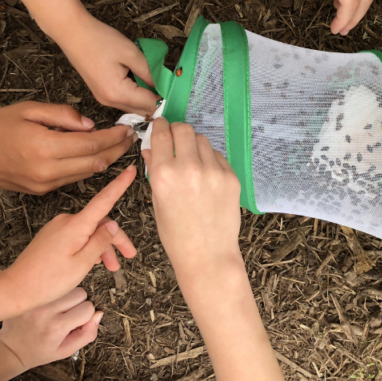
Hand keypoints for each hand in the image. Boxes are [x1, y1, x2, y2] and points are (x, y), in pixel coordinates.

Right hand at [0, 101, 136, 194]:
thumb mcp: (28, 109)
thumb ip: (63, 115)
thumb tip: (90, 124)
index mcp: (45, 146)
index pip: (92, 143)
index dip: (114, 137)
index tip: (127, 128)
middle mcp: (48, 170)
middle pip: (95, 162)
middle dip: (117, 150)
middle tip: (131, 138)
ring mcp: (46, 184)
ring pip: (87, 173)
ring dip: (106, 160)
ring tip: (119, 145)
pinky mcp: (43, 191)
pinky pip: (73, 178)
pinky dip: (88, 166)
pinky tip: (96, 154)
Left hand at [0, 287, 101, 369]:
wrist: (10, 347)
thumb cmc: (41, 350)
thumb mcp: (67, 350)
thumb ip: (87, 334)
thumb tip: (99, 313)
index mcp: (56, 328)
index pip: (88, 309)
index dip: (86, 316)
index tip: (75, 324)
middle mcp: (46, 311)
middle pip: (81, 293)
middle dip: (78, 303)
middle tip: (67, 314)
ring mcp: (37, 300)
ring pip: (68, 285)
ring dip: (68, 295)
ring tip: (58, 308)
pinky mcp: (29, 293)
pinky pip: (53, 283)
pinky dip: (56, 290)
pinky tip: (49, 302)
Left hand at [3, 166, 137, 307]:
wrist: (16, 289)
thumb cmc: (48, 280)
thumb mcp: (82, 263)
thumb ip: (100, 241)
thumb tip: (112, 224)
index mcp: (75, 225)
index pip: (104, 200)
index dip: (120, 184)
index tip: (132, 169)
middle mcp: (66, 220)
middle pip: (99, 222)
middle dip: (115, 239)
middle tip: (128, 256)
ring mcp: (58, 227)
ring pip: (89, 231)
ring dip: (102, 246)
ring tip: (111, 267)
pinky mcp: (52, 236)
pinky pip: (77, 236)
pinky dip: (88, 246)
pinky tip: (93, 262)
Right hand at [49, 10, 157, 114]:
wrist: (73, 33)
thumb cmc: (101, 40)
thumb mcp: (131, 53)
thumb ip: (150, 72)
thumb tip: (164, 86)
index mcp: (118, 93)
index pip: (150, 105)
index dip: (164, 96)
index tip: (171, 84)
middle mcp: (110, 102)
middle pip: (142, 110)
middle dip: (155, 98)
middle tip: (163, 80)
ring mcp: (104, 100)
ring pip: (133, 107)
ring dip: (145, 96)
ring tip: (150, 77)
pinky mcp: (101, 95)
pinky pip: (124, 101)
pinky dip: (134, 94)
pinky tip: (137, 78)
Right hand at [141, 119, 242, 277]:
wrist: (207, 255)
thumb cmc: (176, 234)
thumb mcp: (157, 202)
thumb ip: (154, 171)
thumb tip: (151, 148)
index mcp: (164, 175)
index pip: (161, 134)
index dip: (160, 126)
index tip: (161, 126)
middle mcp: (188, 168)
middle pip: (184, 129)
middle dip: (177, 130)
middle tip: (176, 139)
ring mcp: (212, 171)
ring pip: (202, 140)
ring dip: (194, 144)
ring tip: (191, 161)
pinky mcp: (230, 177)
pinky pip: (217, 156)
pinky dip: (209, 159)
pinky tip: (206, 176)